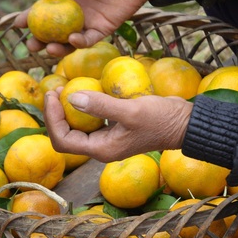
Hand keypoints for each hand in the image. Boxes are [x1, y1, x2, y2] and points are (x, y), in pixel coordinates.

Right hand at [15, 0, 152, 56]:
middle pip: (53, 31)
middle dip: (40, 40)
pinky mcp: (102, 29)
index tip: (17, 25)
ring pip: (68, 40)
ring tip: (49, 48)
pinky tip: (72, 39)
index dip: (30, 17)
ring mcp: (87, 22)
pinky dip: (79, 42)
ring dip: (57, 47)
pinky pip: (87, 40)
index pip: (44, 10)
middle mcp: (73, 12)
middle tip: (31, 46)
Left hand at [44, 88, 192, 162]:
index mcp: (101, 150)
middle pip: (65, 135)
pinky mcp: (114, 127)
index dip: (52, 118)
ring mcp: (107, 138)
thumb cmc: (161, 119)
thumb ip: (100, 105)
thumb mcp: (131, 111)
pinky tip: (84, 89)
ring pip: (76, 127)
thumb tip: (71, 98)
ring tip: (65, 87)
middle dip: (55, 114)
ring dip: (66, 109)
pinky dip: (82, 106)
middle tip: (54, 89)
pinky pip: (90, 119)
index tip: (52, 95)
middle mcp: (101, 147)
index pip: (62, 140)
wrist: (185, 123)